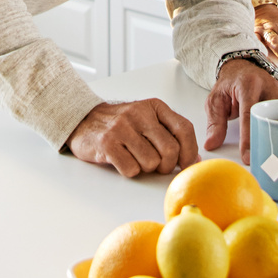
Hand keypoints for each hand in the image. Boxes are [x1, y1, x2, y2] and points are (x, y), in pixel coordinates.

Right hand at [68, 98, 200, 177]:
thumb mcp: (146, 119)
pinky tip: (122, 160)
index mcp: (154, 106)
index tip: (187, 164)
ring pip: (151, 162)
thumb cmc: (120, 124)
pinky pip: (131, 169)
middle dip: (166, 165)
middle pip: (170, 150)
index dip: (189, 152)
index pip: (184, 129)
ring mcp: (122, 128)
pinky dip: (130, 171)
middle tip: (157, 165)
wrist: (82, 120)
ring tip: (135, 158)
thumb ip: (170, 134)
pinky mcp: (107, 144)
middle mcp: (139, 114)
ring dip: (145, 168)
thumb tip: (194, 159)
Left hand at [205, 58, 277, 162]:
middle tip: (266, 160)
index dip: (249, 137)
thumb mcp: (216, 101)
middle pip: (273, 114)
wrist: (242, 68)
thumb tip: (212, 144)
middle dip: (270, 137)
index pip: (250, 114)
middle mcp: (268, 85)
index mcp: (247, 85)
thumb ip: (214, 123)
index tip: (248, 157)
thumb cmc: (230, 86)